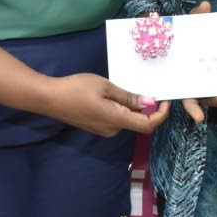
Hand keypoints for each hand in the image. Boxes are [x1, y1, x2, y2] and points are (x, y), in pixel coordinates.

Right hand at [46, 73, 170, 136]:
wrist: (50, 98)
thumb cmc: (76, 88)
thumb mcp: (105, 87)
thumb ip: (128, 97)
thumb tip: (149, 103)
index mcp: (117, 119)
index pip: (148, 125)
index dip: (161, 115)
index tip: (166, 100)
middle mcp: (113, 129)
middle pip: (139, 122)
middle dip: (148, 108)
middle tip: (148, 86)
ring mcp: (104, 129)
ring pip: (127, 119)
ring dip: (134, 107)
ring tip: (127, 87)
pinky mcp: (97, 126)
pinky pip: (117, 119)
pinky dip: (122, 108)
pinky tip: (114, 94)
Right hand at [179, 1, 216, 122]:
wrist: (203, 34)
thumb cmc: (192, 32)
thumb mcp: (193, 24)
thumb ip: (197, 16)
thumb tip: (205, 6)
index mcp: (186, 72)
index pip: (186, 95)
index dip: (192, 108)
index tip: (199, 118)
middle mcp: (195, 81)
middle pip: (205, 99)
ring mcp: (208, 81)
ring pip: (216, 96)